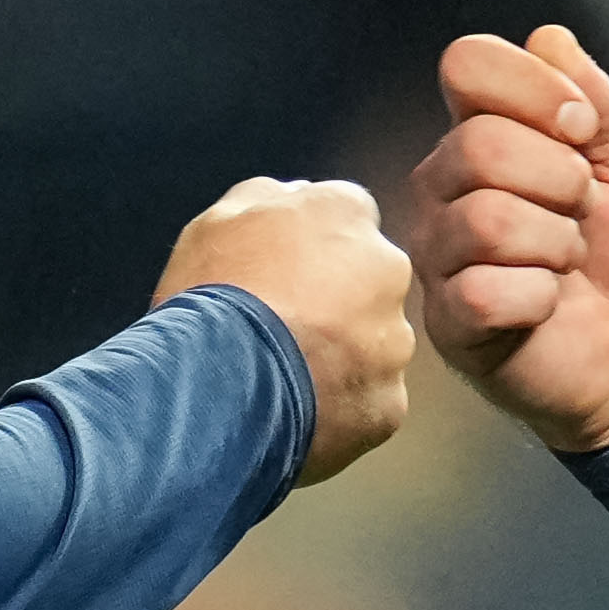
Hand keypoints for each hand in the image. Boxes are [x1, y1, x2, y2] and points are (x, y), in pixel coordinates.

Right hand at [158, 177, 414, 485]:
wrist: (216, 380)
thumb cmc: (214, 294)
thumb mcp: (220, 219)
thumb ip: (268, 198)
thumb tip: (292, 198)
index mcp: (345, 213)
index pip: (349, 219)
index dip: (317, 251)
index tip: (291, 276)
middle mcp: (387, 268)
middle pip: (372, 284)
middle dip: (341, 303)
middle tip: (289, 329)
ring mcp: (394, 340)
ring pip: (376, 347)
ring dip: (345, 358)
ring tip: (287, 377)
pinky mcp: (389, 401)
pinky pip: (370, 403)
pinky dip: (343, 409)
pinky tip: (301, 412)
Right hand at [406, 27, 608, 451]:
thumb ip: (595, 98)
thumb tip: (549, 37)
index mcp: (484, 128)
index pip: (468, 64)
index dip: (534, 88)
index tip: (584, 129)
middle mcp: (445, 182)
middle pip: (479, 145)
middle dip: (561, 181)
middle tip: (582, 213)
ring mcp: (438, 250)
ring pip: (486, 220)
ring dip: (557, 245)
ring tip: (566, 263)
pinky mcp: (447, 318)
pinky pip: (486, 292)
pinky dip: (540, 300)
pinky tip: (545, 307)